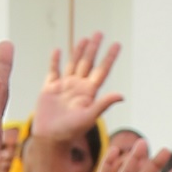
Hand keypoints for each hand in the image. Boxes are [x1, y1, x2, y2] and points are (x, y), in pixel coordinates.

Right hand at [27, 34, 123, 157]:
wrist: (50, 139)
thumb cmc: (70, 132)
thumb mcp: (89, 117)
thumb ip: (104, 104)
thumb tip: (122, 95)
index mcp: (89, 92)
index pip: (102, 70)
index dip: (109, 57)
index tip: (117, 44)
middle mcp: (78, 87)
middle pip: (88, 63)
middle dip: (94, 48)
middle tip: (99, 33)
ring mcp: (64, 87)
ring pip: (73, 64)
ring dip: (78, 51)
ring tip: (84, 39)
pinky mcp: (49, 89)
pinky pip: (53, 71)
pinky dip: (55, 60)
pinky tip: (58, 51)